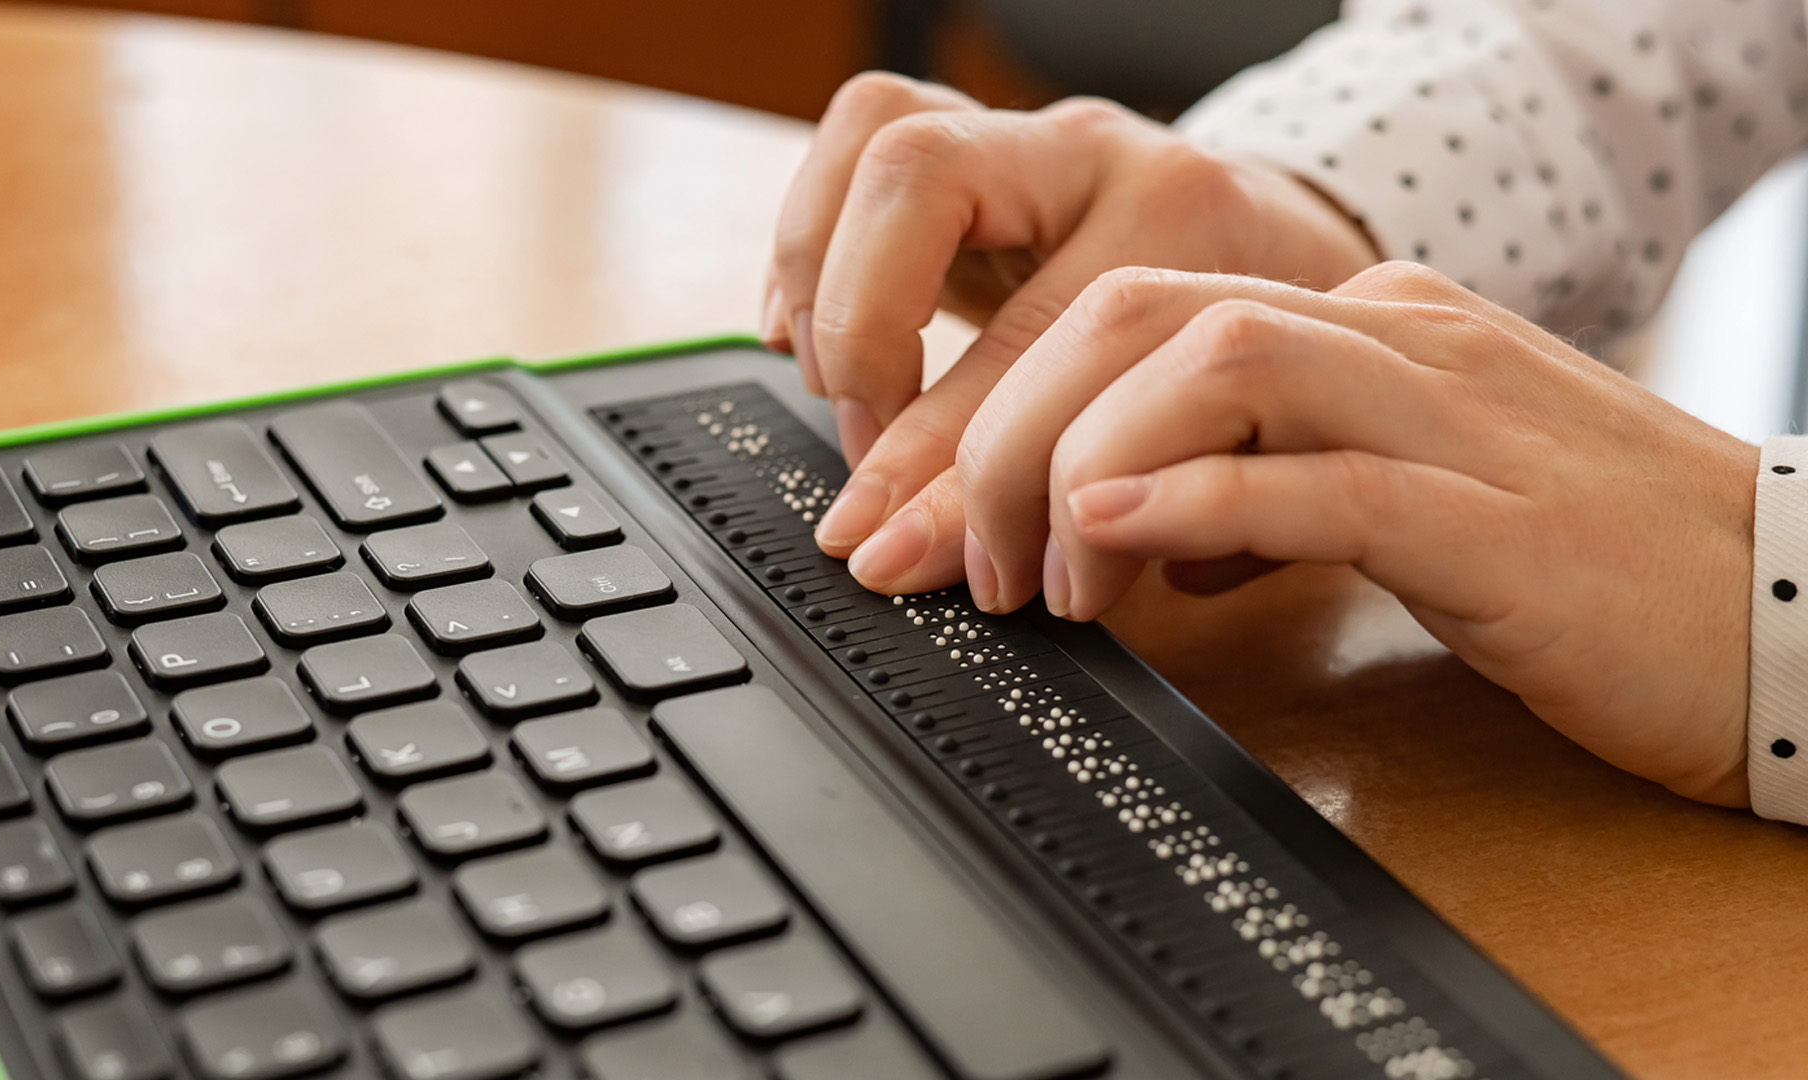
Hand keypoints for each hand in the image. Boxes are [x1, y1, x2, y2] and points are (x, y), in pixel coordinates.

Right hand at [761, 72, 1377, 570]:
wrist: (1293, 262)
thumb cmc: (1263, 354)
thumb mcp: (1201, 436)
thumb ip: (1077, 490)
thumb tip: (907, 555)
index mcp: (1176, 220)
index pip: (1030, 330)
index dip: (938, 447)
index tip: (890, 537)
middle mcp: (1092, 157)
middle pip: (925, 174)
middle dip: (862, 325)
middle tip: (863, 439)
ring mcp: (1025, 143)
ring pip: (881, 129)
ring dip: (818, 268)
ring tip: (827, 380)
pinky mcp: (971, 157)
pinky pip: (855, 143)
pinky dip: (806, 242)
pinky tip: (804, 329)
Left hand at [870, 261, 1757, 804]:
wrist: (1796, 614)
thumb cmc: (1593, 570)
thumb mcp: (1400, 503)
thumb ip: (1268, 489)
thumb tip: (1131, 525)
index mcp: (1370, 329)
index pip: (1140, 310)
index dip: (1010, 402)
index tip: (945, 512)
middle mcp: (1398, 341)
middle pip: (1144, 313)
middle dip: (1009, 424)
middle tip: (956, 555)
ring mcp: (1452, 415)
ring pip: (1216, 359)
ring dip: (1080, 460)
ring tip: (1033, 571)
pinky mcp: (1496, 518)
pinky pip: (1325, 479)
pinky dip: (1201, 498)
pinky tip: (1115, 533)